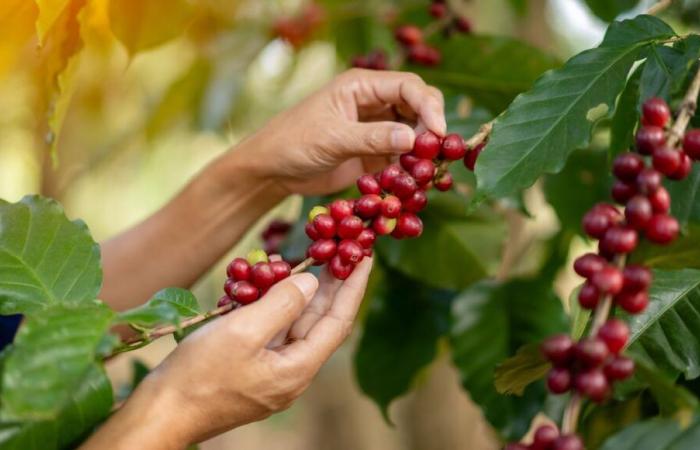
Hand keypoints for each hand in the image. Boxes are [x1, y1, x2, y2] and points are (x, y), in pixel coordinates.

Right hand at [84, 258, 372, 448]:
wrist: (160, 414)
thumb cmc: (198, 375)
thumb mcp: (242, 332)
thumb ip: (282, 304)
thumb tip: (311, 281)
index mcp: (297, 369)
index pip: (338, 321)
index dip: (353, 286)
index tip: (366, 256)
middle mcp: (292, 372)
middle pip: (320, 321)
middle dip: (332, 285)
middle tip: (343, 249)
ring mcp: (272, 371)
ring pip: (297, 324)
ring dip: (305, 292)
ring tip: (316, 259)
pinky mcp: (253, 367)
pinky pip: (274, 331)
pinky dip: (278, 305)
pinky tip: (274, 283)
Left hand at [226, 69, 445, 195]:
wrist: (273, 171)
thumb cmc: (293, 143)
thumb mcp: (332, 138)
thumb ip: (372, 137)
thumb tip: (413, 140)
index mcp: (361, 86)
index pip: (408, 86)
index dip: (429, 105)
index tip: (438, 132)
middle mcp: (373, 102)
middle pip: (418, 106)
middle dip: (431, 126)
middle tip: (436, 154)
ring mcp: (376, 128)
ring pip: (414, 133)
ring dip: (423, 150)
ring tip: (425, 172)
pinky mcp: (375, 153)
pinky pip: (402, 157)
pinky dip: (410, 168)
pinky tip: (413, 182)